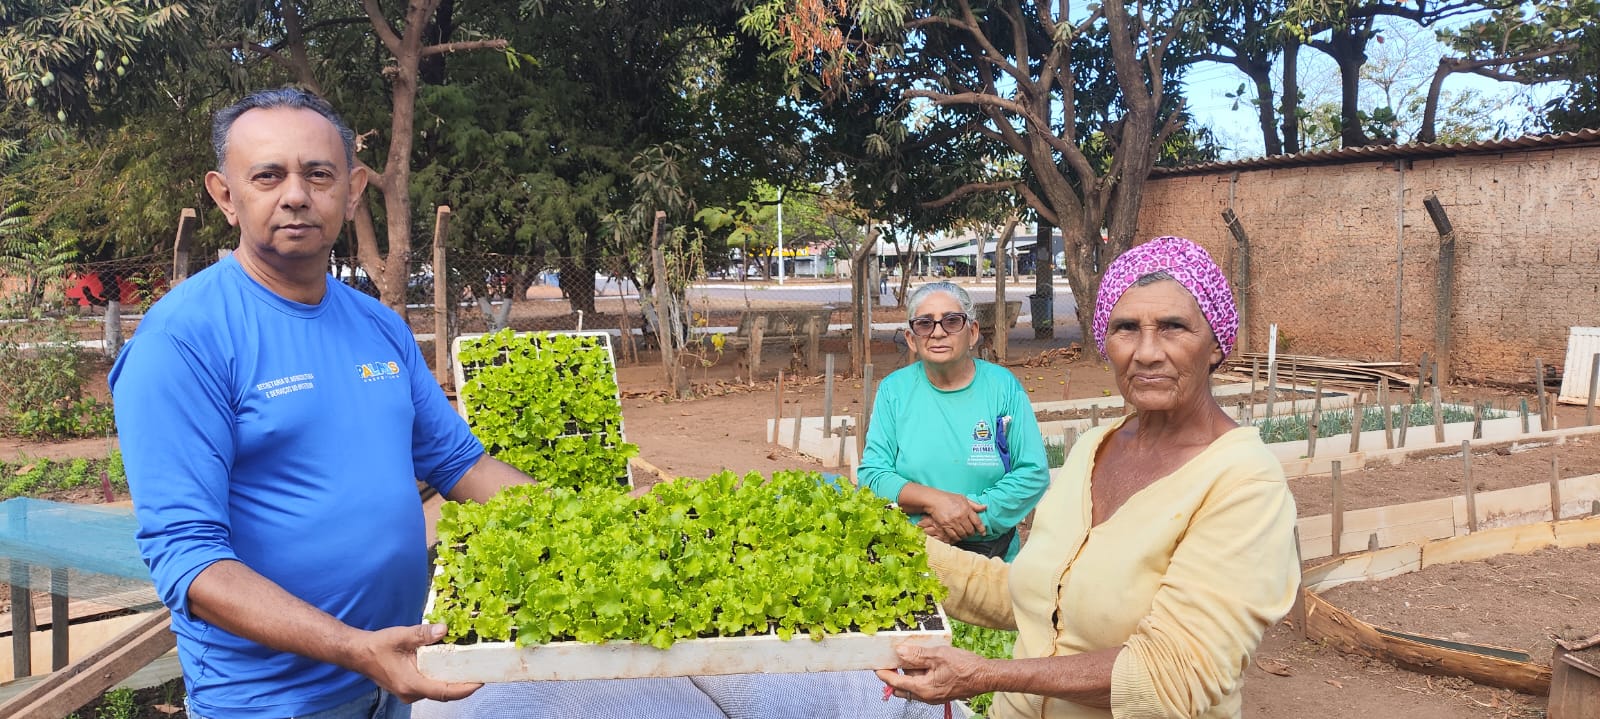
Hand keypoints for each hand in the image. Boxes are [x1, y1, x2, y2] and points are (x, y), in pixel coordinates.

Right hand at [349, 623, 481, 703]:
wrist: (358, 653)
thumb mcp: (401, 636)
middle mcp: (411, 692)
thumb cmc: (377, 646)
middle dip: (463, 685)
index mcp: (410, 683)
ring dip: (453, 682)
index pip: (443, 692)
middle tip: (481, 672)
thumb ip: (422, 634)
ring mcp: (409, 692)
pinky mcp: (408, 688)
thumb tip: (444, 629)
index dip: (464, 689)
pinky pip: (430, 686)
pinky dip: (442, 679)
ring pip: (437, 690)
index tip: (480, 681)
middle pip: (443, 693)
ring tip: (471, 669)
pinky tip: (452, 668)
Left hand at [876, 645, 990, 704]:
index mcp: (923, 689)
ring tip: (911, 656)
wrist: (986, 676)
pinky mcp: (940, 692)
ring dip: (909, 674)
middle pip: (901, 687)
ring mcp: (934, 696)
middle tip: (892, 659)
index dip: (884, 673)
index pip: (895, 682)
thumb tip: (900, 652)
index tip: (875, 666)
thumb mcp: (938, 655)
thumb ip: (917, 655)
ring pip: (912, 686)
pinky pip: (923, 686)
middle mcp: (926, 696)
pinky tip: (924, 662)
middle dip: (895, 674)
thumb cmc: (966, 667)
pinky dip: (919, 675)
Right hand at [919, 493, 986, 542]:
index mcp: (966, 509)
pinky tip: (957, 536)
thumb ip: (974, 505)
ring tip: (964, 534)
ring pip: (962, 534)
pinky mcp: (945, 526)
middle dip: (972, 533)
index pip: (977, 522)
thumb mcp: (963, 498)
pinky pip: (953, 536)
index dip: (981, 529)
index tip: (983, 533)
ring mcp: (953, 522)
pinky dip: (956, 538)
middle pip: (970, 530)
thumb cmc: (949, 498)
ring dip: (964, 536)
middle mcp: (960, 516)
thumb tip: (985, 507)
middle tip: (971, 532)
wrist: (934, 500)